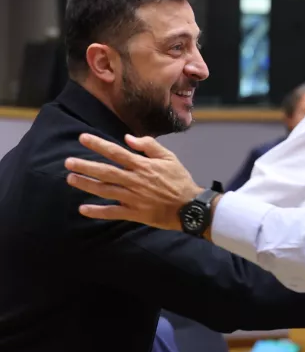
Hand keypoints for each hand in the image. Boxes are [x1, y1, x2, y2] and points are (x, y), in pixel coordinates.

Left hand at [64, 133, 201, 230]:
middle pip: (106, 171)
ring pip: (105, 190)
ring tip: (71, 179)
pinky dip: (97, 211)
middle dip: (85, 166)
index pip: (116, 152)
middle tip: (68, 162)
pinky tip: (83, 209)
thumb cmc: (179, 180)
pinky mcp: (134, 213)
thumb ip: (149, 146)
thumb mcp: (170, 158)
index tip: (82, 138)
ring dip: (87, 185)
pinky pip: (113, 212)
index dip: (98, 145)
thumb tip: (128, 138)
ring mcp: (133, 198)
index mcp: (143, 166)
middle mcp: (135, 180)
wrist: (189, 206)